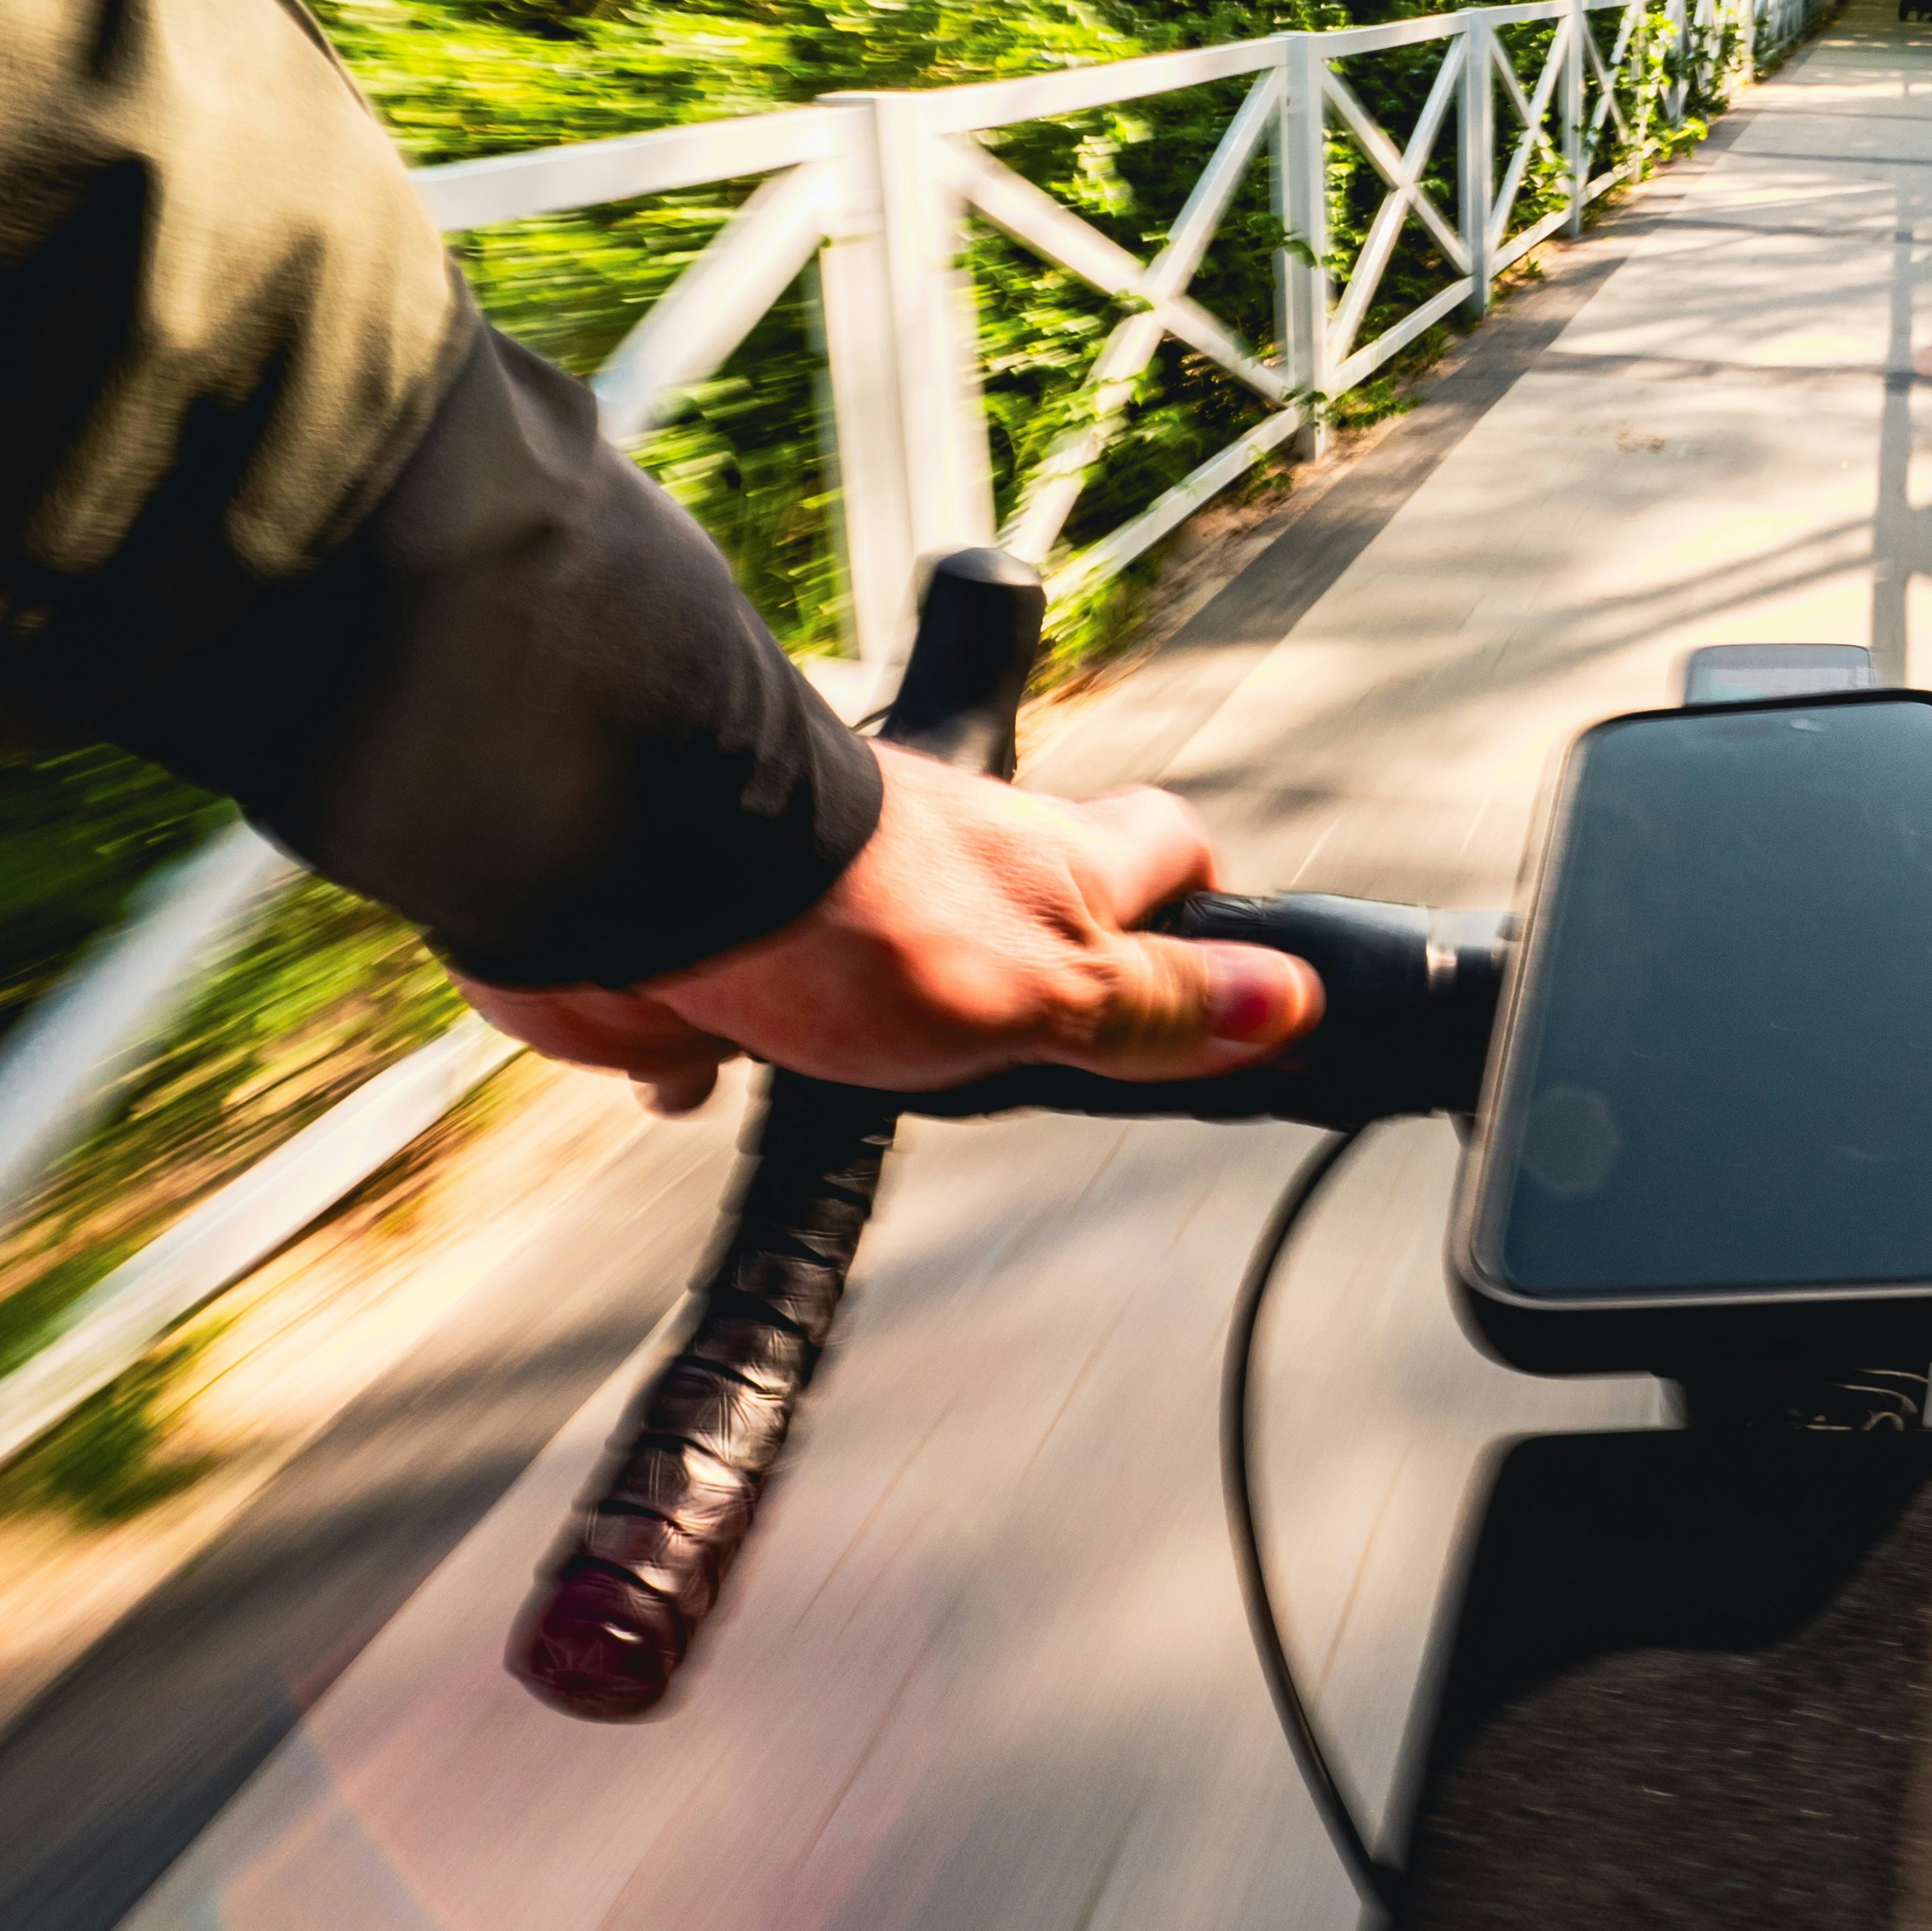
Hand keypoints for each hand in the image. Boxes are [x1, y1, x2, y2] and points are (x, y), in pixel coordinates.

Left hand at [454, 747, 1322, 1111]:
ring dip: (902, 1010)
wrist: (645, 873)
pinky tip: (736, 1084)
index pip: (1165, 847)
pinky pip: (756, 1000)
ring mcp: (847, 903)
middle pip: (1039, 899)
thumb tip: (1286, 1005)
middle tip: (1074, 1037)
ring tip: (914, 1079)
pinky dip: (746, 1042)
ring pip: (903, 952)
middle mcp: (958, 869)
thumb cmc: (850, 914)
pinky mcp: (741, 945)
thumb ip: (1152, 1007)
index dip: (1201, 889)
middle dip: (1057, 956)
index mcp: (1051, 867)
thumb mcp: (1043, 986)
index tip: (1226, 947)